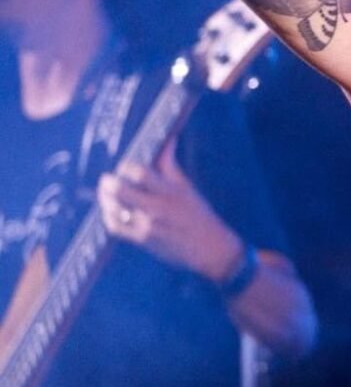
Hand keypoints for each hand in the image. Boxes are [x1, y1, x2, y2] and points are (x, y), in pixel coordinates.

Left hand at [97, 138, 237, 279]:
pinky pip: (115, 227)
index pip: (140, 173)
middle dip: (108, 182)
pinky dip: (108, 216)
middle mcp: (157, 208)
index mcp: (170, 191)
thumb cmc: (198, 213)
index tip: (125, 167)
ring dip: (105, 199)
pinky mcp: (142, 240)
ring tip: (106, 194)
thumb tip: (167, 139)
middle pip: (121, 190)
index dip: (127, 167)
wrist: (209, 247)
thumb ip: (169, 163)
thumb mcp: (186, 187)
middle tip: (107, 179)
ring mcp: (148, 226)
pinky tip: (111, 211)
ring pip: (113, 209)